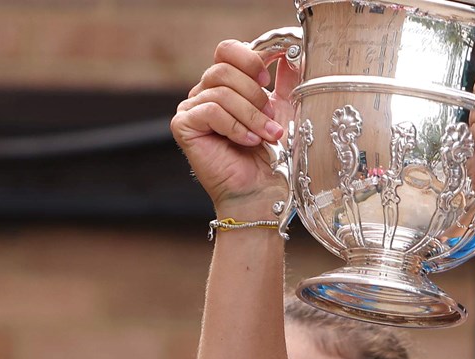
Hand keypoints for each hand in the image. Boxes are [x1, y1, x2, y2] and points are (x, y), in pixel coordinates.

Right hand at [171, 40, 296, 219]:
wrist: (263, 191)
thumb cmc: (274, 156)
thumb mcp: (286, 110)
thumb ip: (286, 79)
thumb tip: (291, 51)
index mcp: (227, 84)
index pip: (227, 50)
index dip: (250, 59)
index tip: (269, 79)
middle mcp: (205, 92)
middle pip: (223, 69)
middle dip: (255, 95)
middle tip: (271, 120)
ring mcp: (192, 108)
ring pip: (219, 91)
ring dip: (250, 115)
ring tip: (267, 136)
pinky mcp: (183, 126)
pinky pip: (209, 111)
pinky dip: (234, 126)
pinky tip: (248, 142)